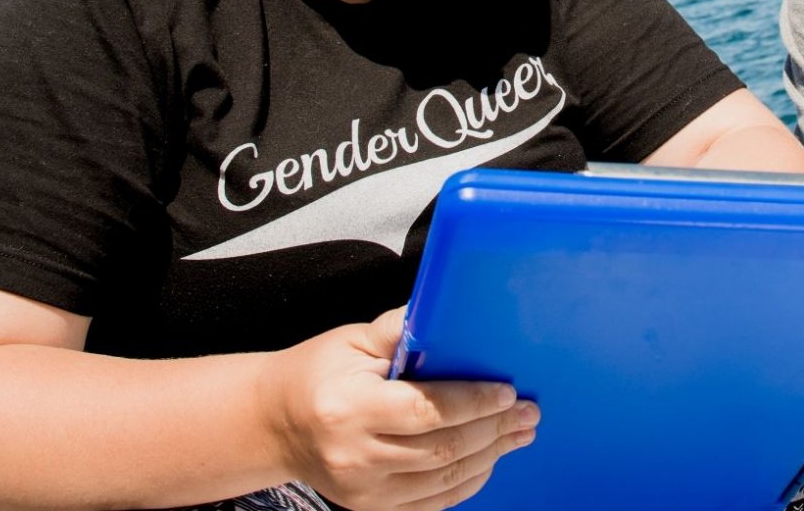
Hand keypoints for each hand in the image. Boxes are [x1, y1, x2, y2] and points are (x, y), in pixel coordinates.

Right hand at [262, 307, 538, 510]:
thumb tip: (445, 312)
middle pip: (443, 448)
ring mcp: (364, 490)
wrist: (275, 424)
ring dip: (491, 456)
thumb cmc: (316, 374)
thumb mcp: (351, 341)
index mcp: (349, 408)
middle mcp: (356, 456)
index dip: (473, 402)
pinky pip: (433, 502)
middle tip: (528, 412)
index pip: (425, 410)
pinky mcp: (372, 508)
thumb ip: (399, 329)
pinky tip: (489, 461)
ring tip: (519, 434)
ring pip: (444, 478)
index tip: (507, 391)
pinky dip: (467, 482)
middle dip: (494, 430)